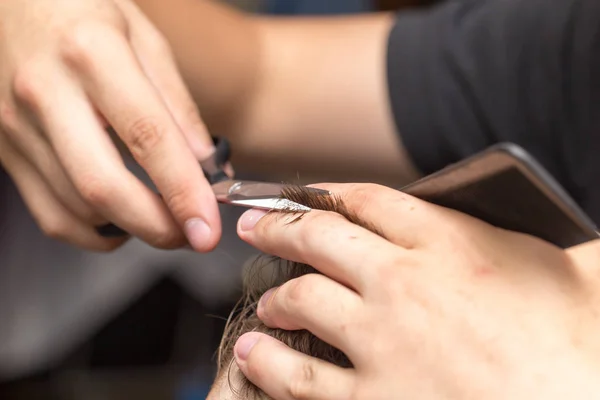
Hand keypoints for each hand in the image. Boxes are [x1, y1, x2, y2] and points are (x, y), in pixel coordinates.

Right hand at [0, 0, 219, 250]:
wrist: (8, 2)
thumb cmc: (81, 11)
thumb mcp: (144, 39)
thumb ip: (177, 105)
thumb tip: (208, 166)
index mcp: (91, 52)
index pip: (147, 136)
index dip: (183, 190)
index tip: (208, 226)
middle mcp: (45, 92)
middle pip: (103, 186)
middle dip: (156, 226)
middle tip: (191, 236)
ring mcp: (15, 125)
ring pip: (76, 209)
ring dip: (130, 229)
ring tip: (163, 219)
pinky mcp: (4, 151)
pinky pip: (50, 214)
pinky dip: (92, 232)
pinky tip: (120, 220)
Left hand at [234, 183, 599, 398]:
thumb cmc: (577, 345)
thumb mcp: (569, 268)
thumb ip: (534, 231)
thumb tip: (531, 208)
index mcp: (447, 242)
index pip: (366, 200)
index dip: (326, 194)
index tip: (305, 197)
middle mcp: (403, 282)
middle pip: (319, 239)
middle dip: (280, 228)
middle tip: (257, 227)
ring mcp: (381, 340)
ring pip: (302, 300)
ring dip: (276, 297)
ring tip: (267, 300)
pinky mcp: (371, 399)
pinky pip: (300, 376)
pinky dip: (268, 361)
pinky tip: (254, 352)